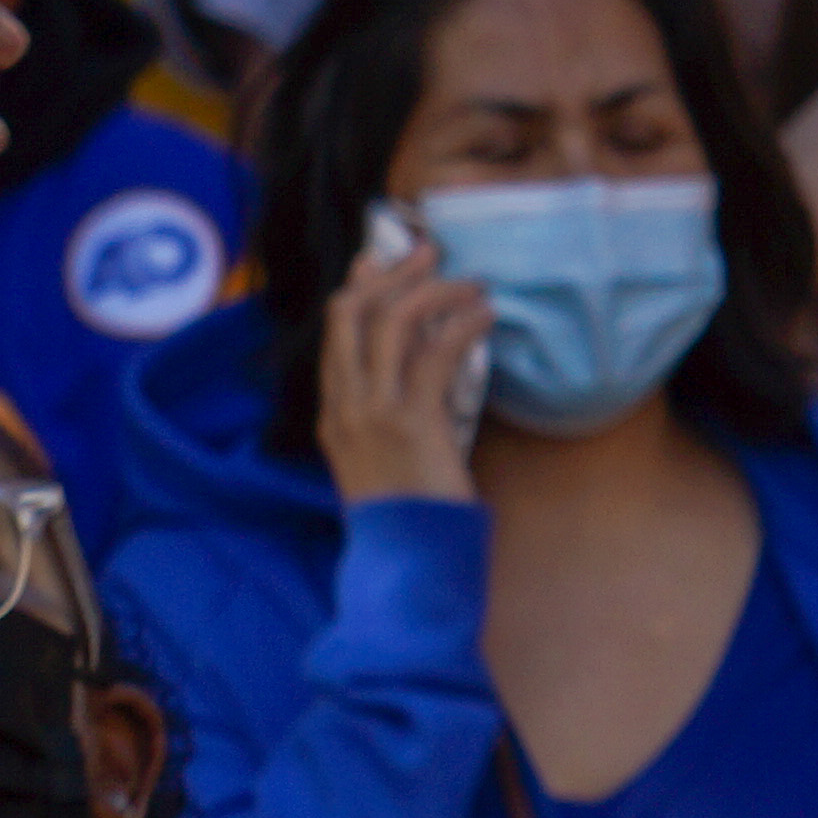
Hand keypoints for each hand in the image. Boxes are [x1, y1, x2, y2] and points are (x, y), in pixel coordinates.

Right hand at [318, 212, 491, 507]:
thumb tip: (422, 372)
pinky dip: (462, 325)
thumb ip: (392, 416)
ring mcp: (372, 413)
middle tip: (429, 252)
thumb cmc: (407, 520)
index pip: (335, 333)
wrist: (405, 565)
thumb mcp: (386, 461)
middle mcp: (344, 406)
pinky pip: (434, 354)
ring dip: (434, 291)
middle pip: (353, 313)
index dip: (361, 289)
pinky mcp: (411, 423)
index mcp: (333, 413)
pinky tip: (485, 316)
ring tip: (471, 283)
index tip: (383, 261)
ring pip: (390, 323)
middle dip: (391, 274)